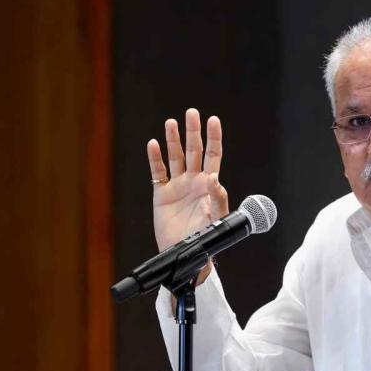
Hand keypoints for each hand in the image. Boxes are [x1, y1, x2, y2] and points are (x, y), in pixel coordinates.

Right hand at [147, 108, 228, 282]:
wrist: (187, 257)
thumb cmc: (206, 238)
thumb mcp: (216, 219)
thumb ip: (217, 199)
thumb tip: (214, 178)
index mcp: (210, 184)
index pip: (212, 155)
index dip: (213, 138)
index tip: (213, 120)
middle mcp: (194, 181)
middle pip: (194, 151)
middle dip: (193, 132)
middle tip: (192, 113)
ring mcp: (177, 186)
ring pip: (175, 157)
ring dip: (173, 140)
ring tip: (171, 123)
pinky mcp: (162, 194)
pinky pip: (158, 172)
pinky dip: (155, 158)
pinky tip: (153, 144)